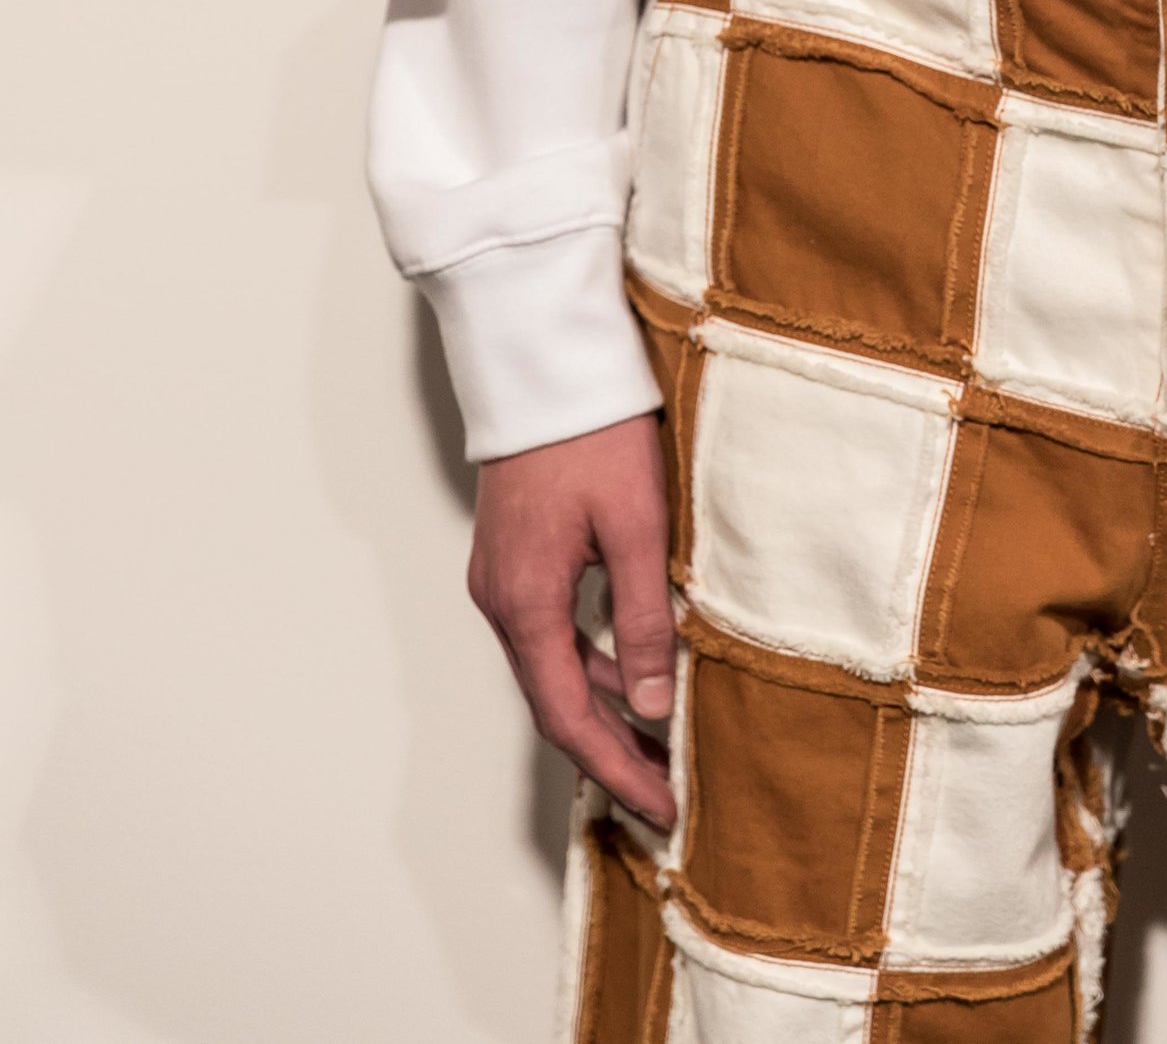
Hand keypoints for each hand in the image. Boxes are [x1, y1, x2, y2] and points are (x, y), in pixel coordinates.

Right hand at [468, 412, 677, 828]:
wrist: (544, 362)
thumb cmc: (593, 433)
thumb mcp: (637, 527)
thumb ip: (642, 619)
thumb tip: (654, 704)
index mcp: (527, 603)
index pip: (570, 717)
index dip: (618, 768)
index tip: (660, 805)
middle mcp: (501, 600)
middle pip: (556, 702)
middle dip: (611, 751)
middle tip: (665, 789)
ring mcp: (502, 578)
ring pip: (551, 667)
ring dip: (601, 708)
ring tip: (658, 739)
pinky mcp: (513, 555)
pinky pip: (549, 632)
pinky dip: (588, 663)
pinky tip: (629, 669)